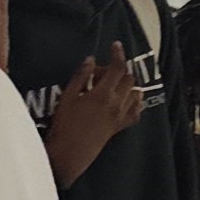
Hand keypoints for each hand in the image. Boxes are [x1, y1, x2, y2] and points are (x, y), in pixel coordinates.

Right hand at [47, 46, 144, 186]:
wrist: (69, 154)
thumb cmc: (64, 125)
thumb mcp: (67, 97)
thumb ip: (81, 76)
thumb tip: (91, 60)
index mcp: (103, 95)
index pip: (118, 68)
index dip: (118, 54)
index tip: (116, 45)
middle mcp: (116, 104)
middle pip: (129, 79)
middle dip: (117, 71)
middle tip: (98, 75)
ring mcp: (120, 117)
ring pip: (135, 94)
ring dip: (127, 85)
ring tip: (110, 86)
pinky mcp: (119, 127)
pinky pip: (135, 113)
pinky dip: (134, 103)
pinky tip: (125, 100)